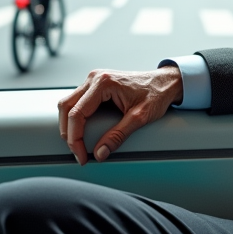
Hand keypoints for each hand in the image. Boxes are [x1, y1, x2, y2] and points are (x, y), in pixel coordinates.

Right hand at [57, 66, 182, 163]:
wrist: (165, 82)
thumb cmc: (156, 94)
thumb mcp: (140, 117)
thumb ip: (118, 136)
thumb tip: (100, 153)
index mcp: (103, 83)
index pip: (77, 113)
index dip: (75, 138)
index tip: (81, 155)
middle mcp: (95, 78)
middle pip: (66, 107)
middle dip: (68, 133)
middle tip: (77, 152)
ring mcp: (94, 80)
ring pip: (68, 103)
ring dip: (69, 125)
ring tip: (77, 144)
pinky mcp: (96, 85)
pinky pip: (77, 101)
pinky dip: (75, 117)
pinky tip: (81, 131)